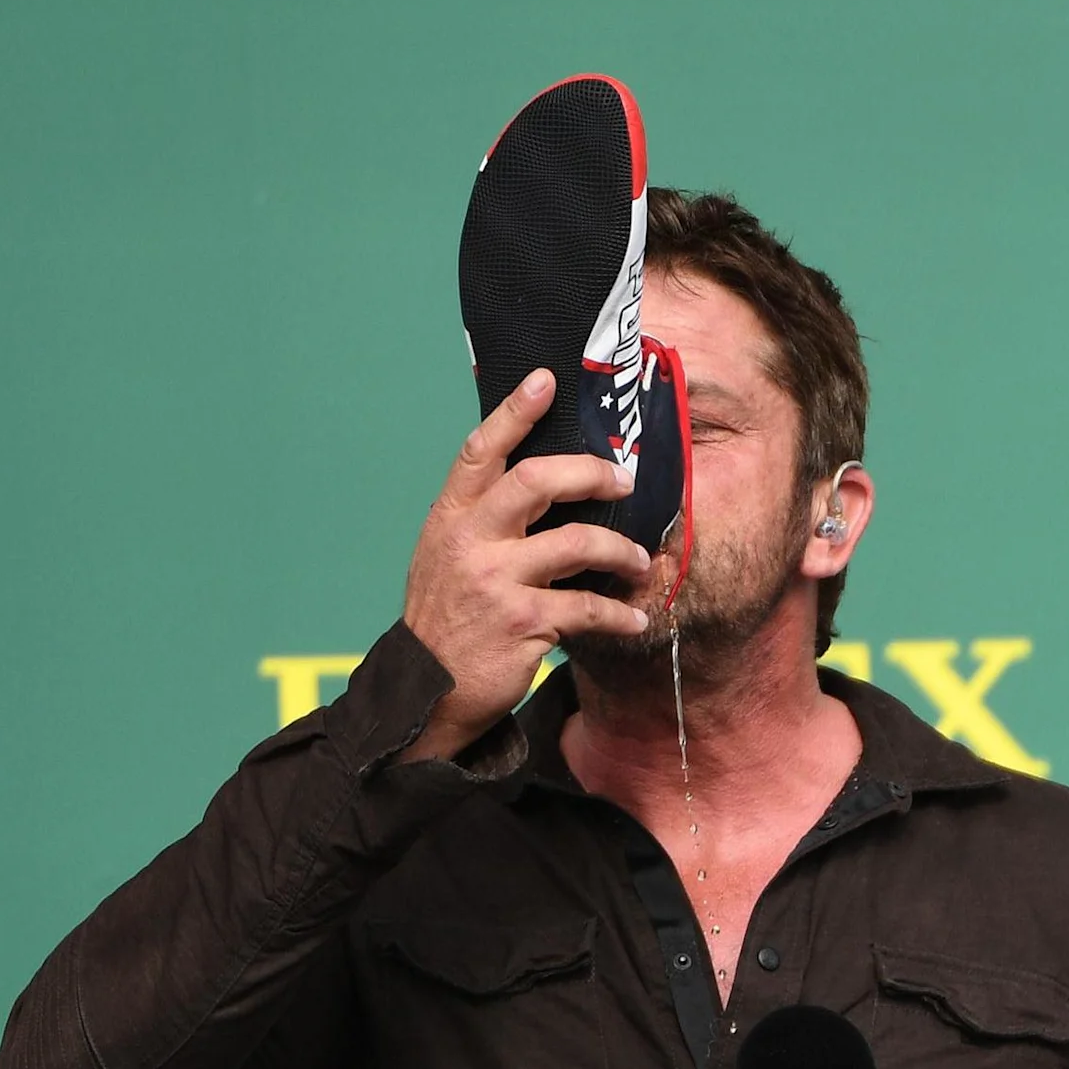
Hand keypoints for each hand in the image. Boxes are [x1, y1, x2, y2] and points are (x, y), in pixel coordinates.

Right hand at [399, 370, 654, 762]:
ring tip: (640, 561)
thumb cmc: (450, 614)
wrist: (428, 688)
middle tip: (624, 481)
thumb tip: (543, 481)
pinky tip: (636, 618)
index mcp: (451, 517)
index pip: (481, 451)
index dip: (514, 413)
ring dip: (620, 551)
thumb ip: (484, 519)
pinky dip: (620, 614)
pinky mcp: (522, 623)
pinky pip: (588, 608)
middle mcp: (469, 541)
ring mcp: (494, 581)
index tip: (546, 380)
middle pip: (536, 482)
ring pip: (576, 543)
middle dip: (591, 475)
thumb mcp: (449, 555)